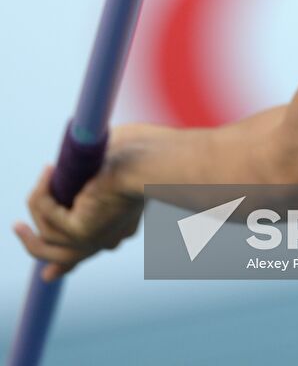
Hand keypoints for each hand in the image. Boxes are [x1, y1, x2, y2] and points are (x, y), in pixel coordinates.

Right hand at [13, 131, 143, 281]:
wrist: (151, 160)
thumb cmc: (142, 152)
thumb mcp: (116, 161)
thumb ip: (95, 172)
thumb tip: (69, 169)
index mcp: (119, 226)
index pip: (87, 251)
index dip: (64, 264)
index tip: (49, 274)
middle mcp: (106, 238)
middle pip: (61, 257)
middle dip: (34, 245)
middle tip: (17, 227)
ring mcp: (91, 239)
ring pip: (46, 235)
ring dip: (36, 204)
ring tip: (46, 173)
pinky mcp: (79, 232)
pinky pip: (46, 215)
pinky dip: (42, 192)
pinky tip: (49, 170)